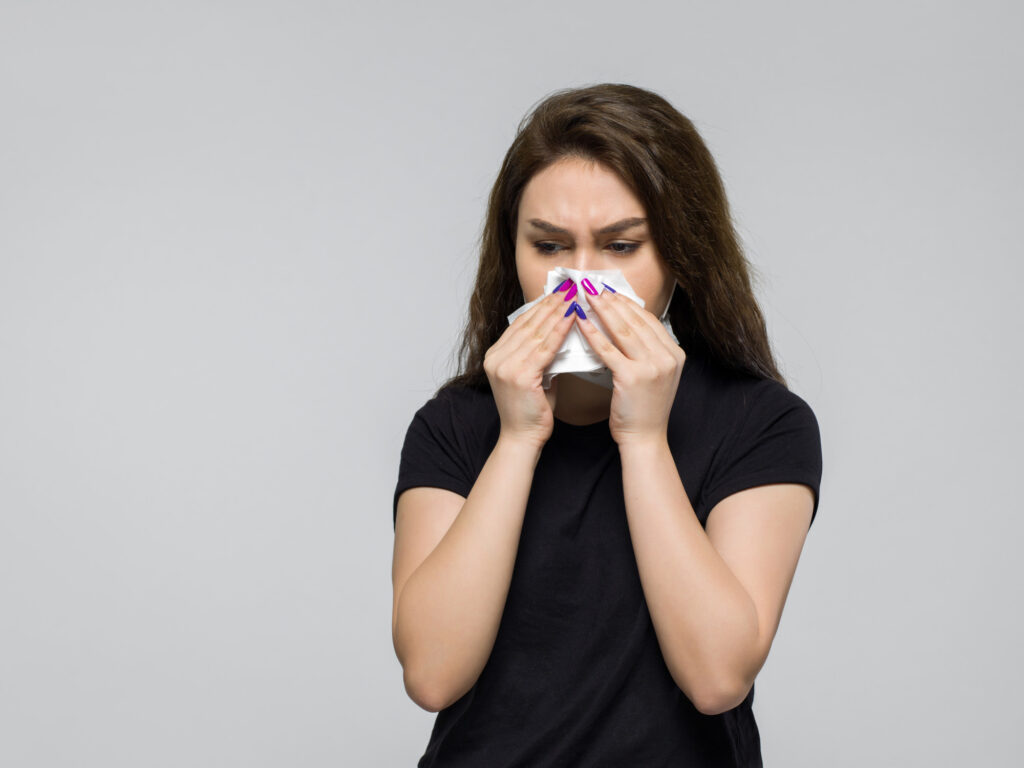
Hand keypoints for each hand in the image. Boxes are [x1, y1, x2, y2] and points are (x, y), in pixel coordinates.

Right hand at [483, 287, 577, 447]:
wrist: (523, 438)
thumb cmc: (531, 410)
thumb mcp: (533, 375)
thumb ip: (539, 355)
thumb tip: (559, 332)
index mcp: (495, 356)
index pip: (520, 324)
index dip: (540, 306)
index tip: (557, 292)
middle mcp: (496, 358)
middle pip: (528, 324)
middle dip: (550, 303)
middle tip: (568, 287)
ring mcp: (505, 366)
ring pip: (537, 332)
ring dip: (557, 312)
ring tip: (574, 297)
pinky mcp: (519, 375)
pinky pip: (545, 347)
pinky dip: (560, 330)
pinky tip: (572, 318)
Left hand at [574, 282, 685, 446]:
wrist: (645, 438)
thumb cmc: (645, 409)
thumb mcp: (656, 375)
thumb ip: (648, 351)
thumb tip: (626, 326)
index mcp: (675, 354)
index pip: (648, 320)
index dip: (627, 303)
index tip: (610, 292)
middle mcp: (666, 357)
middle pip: (635, 321)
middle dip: (612, 301)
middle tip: (594, 286)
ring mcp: (651, 367)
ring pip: (622, 330)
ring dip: (602, 310)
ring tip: (586, 296)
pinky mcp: (632, 377)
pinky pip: (608, 350)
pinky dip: (593, 333)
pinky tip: (580, 322)